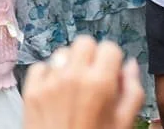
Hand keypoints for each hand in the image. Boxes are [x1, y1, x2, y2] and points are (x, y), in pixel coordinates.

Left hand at [22, 36, 144, 128]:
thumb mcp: (124, 124)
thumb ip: (132, 92)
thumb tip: (130, 65)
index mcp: (100, 84)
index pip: (109, 47)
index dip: (112, 60)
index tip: (111, 71)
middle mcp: (73, 76)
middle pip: (84, 42)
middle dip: (91, 56)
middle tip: (93, 75)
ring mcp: (49, 82)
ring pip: (62, 53)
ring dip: (70, 64)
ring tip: (74, 87)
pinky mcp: (31, 91)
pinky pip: (41, 67)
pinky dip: (48, 75)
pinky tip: (56, 93)